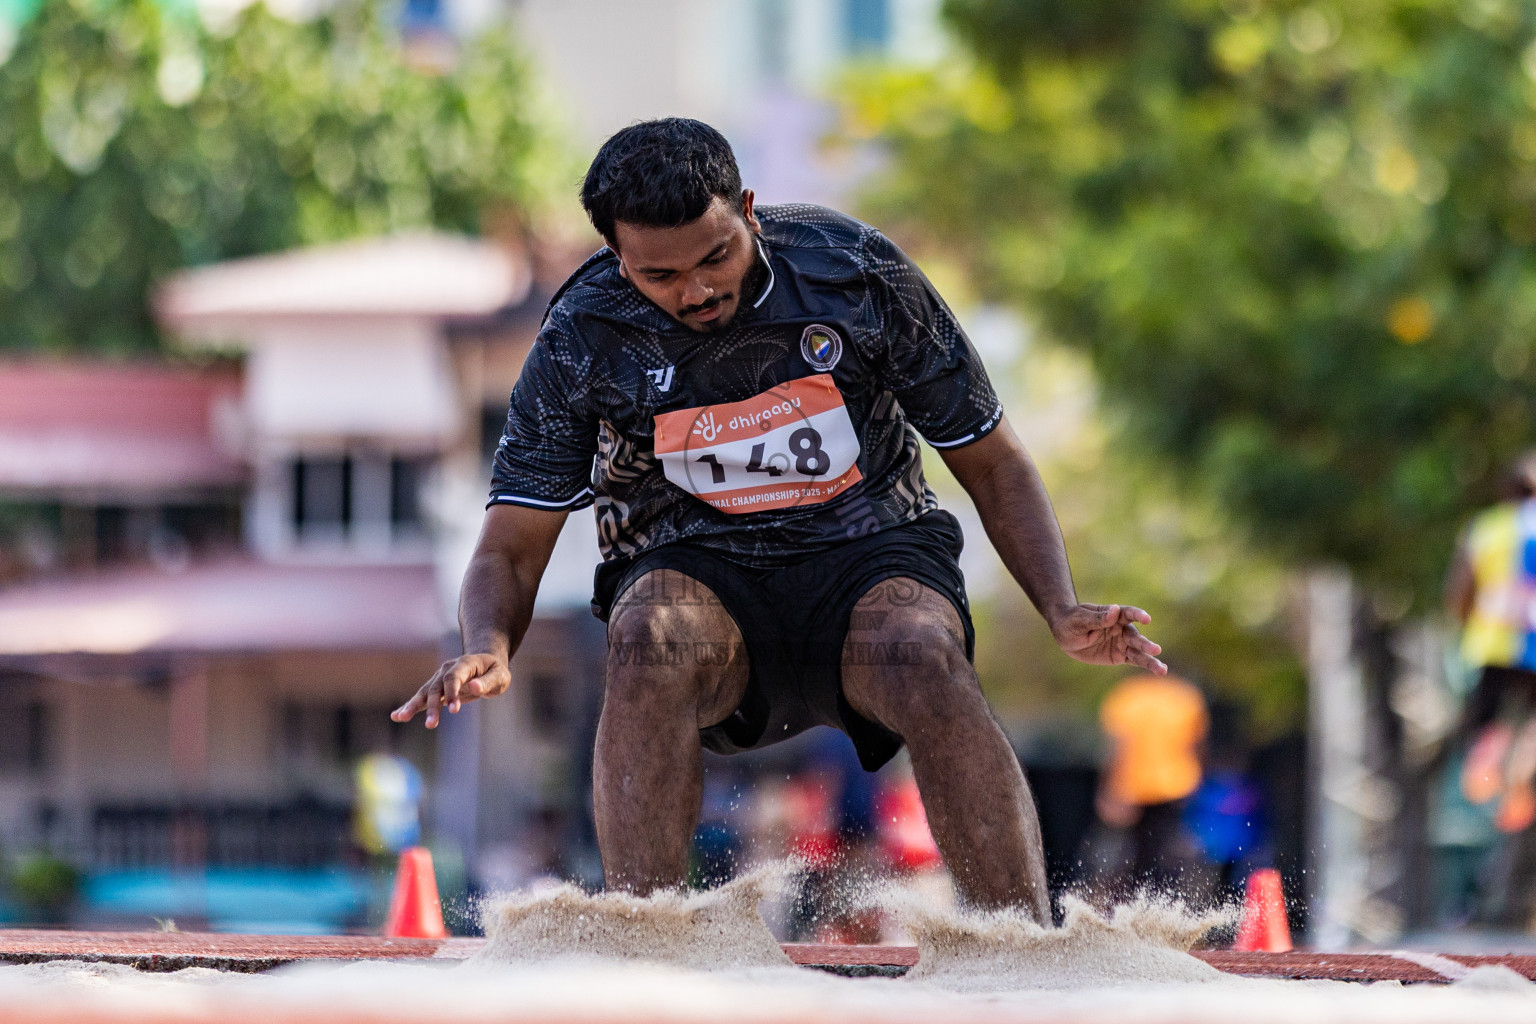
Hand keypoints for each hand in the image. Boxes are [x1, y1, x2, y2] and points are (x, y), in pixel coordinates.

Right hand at [391, 653, 510, 728]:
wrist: (485, 664)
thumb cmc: (495, 671)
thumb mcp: (500, 676)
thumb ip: (488, 682)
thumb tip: (474, 687)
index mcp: (464, 664)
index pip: (454, 677)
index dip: (452, 692)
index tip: (454, 710)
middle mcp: (447, 669)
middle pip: (436, 687)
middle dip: (433, 706)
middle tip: (431, 725)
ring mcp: (439, 678)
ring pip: (425, 692)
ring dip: (414, 706)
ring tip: (402, 717)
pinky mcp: (436, 689)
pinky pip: (422, 698)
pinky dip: (410, 706)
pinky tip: (397, 716)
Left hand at [1049, 603, 1166, 673]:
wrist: (1064, 634)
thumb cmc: (1072, 621)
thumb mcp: (1080, 619)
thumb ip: (1097, 618)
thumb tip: (1114, 611)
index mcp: (1114, 615)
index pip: (1128, 613)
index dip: (1137, 615)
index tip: (1146, 619)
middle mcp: (1122, 628)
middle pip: (1136, 636)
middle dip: (1145, 644)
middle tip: (1155, 650)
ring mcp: (1122, 643)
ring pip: (1138, 651)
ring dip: (1150, 659)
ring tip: (1162, 669)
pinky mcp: (1119, 655)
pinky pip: (1134, 660)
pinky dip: (1146, 665)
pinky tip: (1159, 671)